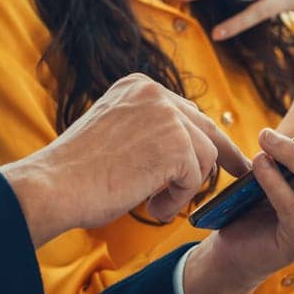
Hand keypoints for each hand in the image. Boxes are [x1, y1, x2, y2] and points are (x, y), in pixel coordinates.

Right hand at [0, 75, 251, 247]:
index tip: (224, 153)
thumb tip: (190, 144)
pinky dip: (176, 200)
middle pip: (205, 127)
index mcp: (138, 86)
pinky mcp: (176, 145)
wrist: (52, 186)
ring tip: (153, 202)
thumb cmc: (77, 172)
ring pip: (204, 156)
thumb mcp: (117, 133)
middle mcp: (155, 93)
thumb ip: (149, 130)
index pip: (185, 111)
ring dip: (183, 187)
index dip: (205, 136)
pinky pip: (195, 179)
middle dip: (224, 154)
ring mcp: (167, 116)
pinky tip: (150, 207)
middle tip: (241, 172)